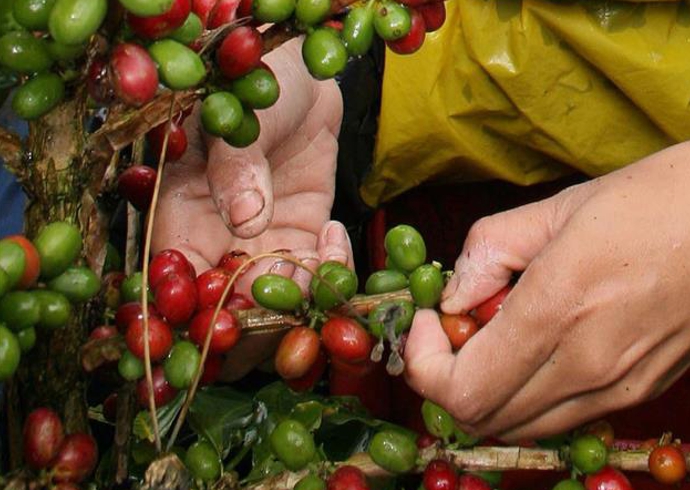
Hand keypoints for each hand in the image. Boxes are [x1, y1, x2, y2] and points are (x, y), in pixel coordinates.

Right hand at [151, 38, 351, 379]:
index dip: (193, 316)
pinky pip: (318, 279)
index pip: (176, 284)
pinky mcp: (305, 239)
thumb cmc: (252, 83)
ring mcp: (264, 246)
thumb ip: (235, 164)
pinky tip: (336, 233)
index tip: (225, 323)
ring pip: (275, 309)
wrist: (300, 73)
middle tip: (289, 310)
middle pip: (224, 317)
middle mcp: (219, 242)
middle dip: (255, 327)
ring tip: (321, 252)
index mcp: (181, 214)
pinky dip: (333, 273)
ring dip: (303, 302)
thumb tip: (244, 220)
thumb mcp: (236, 114)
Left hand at [403, 127, 689, 440]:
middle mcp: (589, 364)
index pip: (459, 388)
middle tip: (461, 327)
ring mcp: (624, 387)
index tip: (429, 322)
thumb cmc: (666, 193)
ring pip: (525, 426)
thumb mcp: (561, 205)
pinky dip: (537, 395)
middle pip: (484, 418)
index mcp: (559, 309)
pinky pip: (569, 416)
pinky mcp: (649, 391)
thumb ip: (490, 251)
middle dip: (452, 378)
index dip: (424, 362)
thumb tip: (453, 295)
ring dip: (494, 390)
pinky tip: (549, 345)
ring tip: (504, 333)